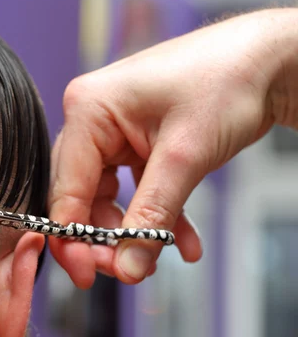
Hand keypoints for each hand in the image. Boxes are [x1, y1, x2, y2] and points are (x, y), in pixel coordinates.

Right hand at [49, 8, 297, 286]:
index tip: (86, 275)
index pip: (67, 187)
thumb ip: (152, 216)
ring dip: (136, 229)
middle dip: (107, 236)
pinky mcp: (135, 140)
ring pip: (109, 195)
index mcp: (88, 110)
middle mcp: (93, 118)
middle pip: (83, 194)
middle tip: (127, 270)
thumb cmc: (227, 82)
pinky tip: (182, 239)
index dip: (72, 237)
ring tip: (161, 255)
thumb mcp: (184, 158)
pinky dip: (156, 214)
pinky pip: (135, 187)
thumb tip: (127, 268)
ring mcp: (114, 129)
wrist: (269, 60)